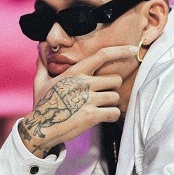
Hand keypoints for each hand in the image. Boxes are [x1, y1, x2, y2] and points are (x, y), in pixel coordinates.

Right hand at [21, 45, 136, 157]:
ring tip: (97, 107)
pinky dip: (111, 115)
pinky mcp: (92, 115)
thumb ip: (44, 64)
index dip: (121, 51)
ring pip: (115, 97)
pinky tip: (102, 117)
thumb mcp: (40, 81)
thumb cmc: (42, 104)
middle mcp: (84, 83)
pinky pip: (114, 112)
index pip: (102, 55)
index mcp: (75, 72)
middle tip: (102, 94)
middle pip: (115, 79)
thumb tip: (40, 47)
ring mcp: (88, 100)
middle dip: (112, 87)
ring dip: (110, 103)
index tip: (133, 50)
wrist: (40, 127)